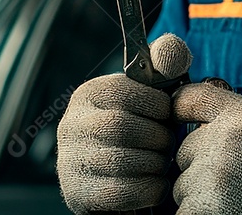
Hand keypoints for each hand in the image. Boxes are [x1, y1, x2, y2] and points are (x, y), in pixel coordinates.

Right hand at [56, 33, 191, 213]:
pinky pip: (121, 191)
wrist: (116, 178)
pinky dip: (148, 189)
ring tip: (161, 162)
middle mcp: (71, 125)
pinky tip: (155, 184)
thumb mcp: (150, 95)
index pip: (122, 91)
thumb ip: (164, 66)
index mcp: (88, 95)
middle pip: (120, 127)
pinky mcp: (78, 193)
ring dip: (154, 164)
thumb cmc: (141, 129)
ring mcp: (70, 161)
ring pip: (121, 161)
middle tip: (167, 143)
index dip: (155, 104)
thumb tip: (170, 48)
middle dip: (156, 137)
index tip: (166, 115)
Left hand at [172, 82, 241, 214]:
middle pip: (185, 150)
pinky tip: (227, 209)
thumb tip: (189, 106)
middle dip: (201, 163)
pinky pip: (185, 210)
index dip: (179, 109)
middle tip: (236, 174)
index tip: (178, 117)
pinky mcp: (205, 207)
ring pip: (183, 184)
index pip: (191, 98)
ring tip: (237, 195)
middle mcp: (226, 140)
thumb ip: (232, 114)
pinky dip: (200, 211)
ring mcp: (214, 175)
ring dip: (200, 192)